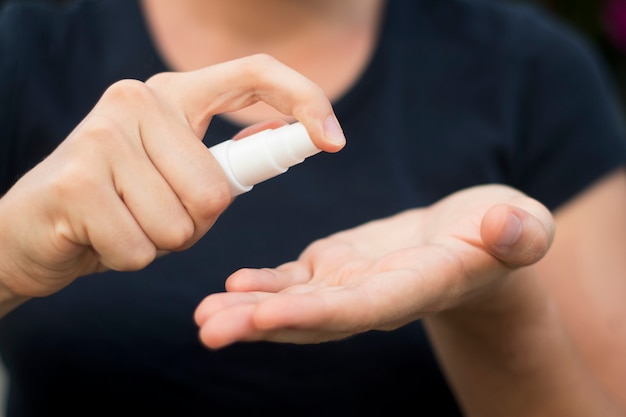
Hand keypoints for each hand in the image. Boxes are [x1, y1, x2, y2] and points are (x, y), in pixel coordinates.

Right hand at [0, 54, 344, 302]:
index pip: (253, 72)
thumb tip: (286, 133)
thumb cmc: (115, 203)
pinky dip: (127, 258)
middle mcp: (138, 99)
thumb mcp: (175, 171)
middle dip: (193, 223)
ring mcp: (104, 135)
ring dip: (160, 242)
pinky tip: (97, 235)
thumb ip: (225, 155)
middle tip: (150, 213)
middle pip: (219, 190)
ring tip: (123, 221)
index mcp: (172, 93)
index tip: (335, 140)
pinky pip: (143, 249)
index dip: (305, 99)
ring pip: (184, 224)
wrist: (32, 229)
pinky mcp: (78, 180)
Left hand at [194, 185, 553, 347]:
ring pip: (295, 303)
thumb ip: (519, 235)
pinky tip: (228, 288)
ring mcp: (351, 284)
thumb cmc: (501, 232)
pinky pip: (295, 280)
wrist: (472, 241)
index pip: (360, 309)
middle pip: (314, 318)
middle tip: (209, 331)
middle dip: (262, 324)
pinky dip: (262, 285)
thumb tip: (508, 227)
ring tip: (202, 318)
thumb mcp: (521, 227)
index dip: (313, 316)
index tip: (262, 319)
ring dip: (247, 311)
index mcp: (416, 287)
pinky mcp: (336, 266)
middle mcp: (375, 297)